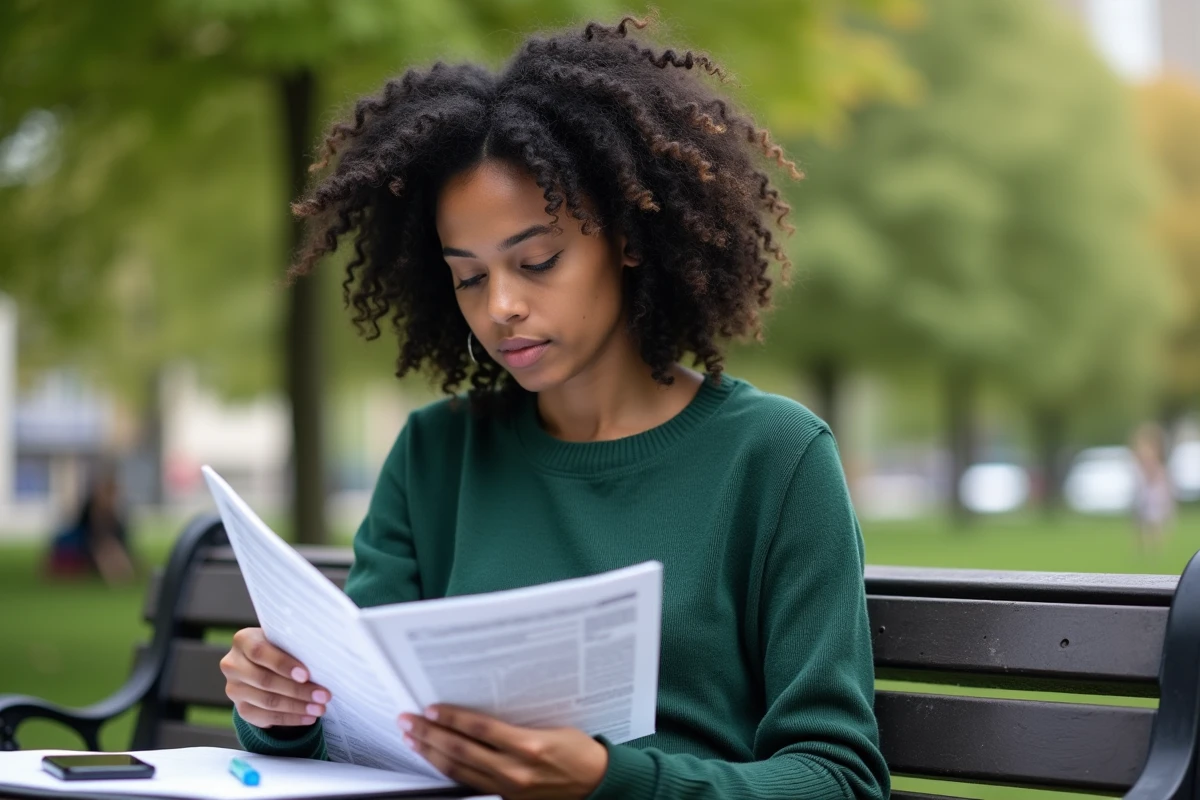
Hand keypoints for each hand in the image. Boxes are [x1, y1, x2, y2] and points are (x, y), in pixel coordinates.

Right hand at [220, 627, 331, 727]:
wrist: (264, 664)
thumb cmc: (281, 647)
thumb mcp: (284, 641)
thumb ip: (295, 647)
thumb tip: (322, 661)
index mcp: (243, 640)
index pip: (260, 652)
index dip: (283, 664)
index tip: (306, 675)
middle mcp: (232, 665)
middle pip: (265, 681)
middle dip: (298, 690)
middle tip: (323, 695)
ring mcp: (234, 689)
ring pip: (267, 701)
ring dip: (297, 707)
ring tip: (320, 708)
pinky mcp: (241, 708)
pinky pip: (265, 718)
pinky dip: (290, 718)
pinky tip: (308, 717)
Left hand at [399, 705, 607, 799]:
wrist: (596, 783)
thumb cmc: (578, 750)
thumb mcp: (551, 726)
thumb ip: (515, 724)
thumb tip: (479, 710)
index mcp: (528, 746)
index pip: (479, 729)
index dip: (451, 718)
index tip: (430, 708)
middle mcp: (514, 769)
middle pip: (461, 750)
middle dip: (429, 734)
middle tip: (406, 720)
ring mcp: (508, 787)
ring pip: (458, 769)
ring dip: (430, 753)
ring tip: (411, 738)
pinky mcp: (506, 798)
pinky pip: (469, 783)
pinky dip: (448, 769)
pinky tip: (434, 759)